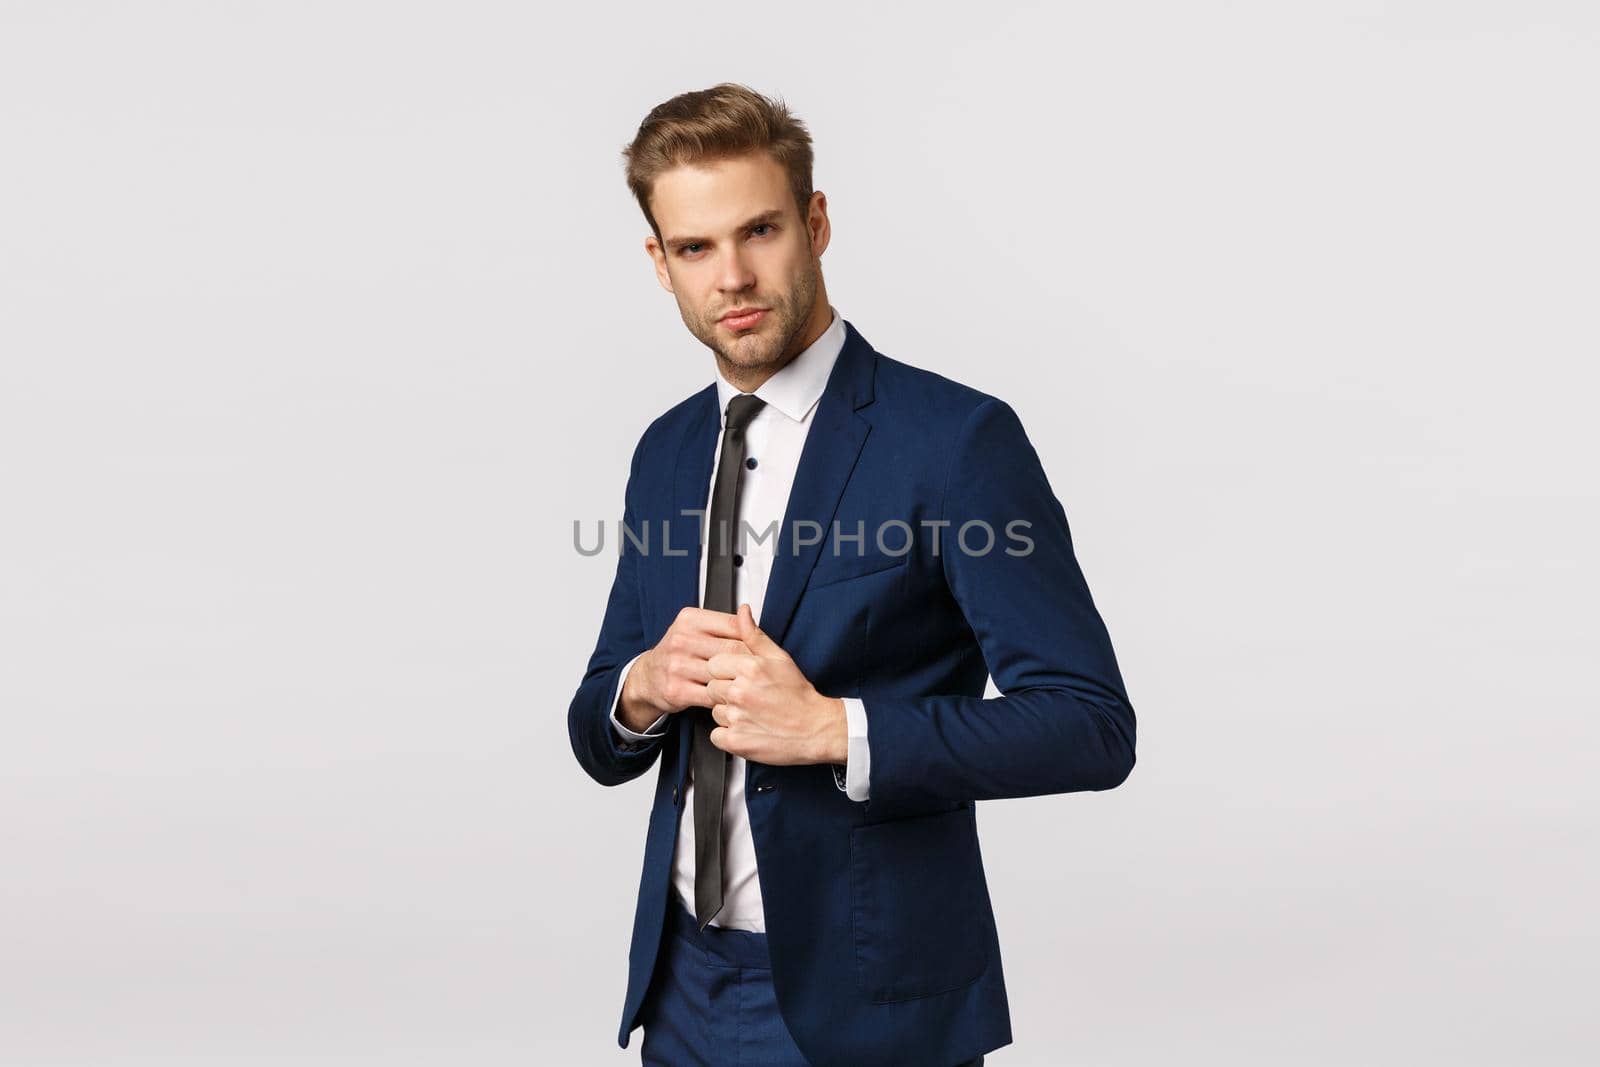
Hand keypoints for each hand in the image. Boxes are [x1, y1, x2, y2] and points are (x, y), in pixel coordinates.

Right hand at [617, 606, 752, 732]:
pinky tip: (732, 697)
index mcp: (690, 620)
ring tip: (751, 685)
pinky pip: (713, 695)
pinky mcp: (677, 690)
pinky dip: (726, 698)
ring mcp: (677, 666)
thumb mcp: (696, 630)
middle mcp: (681, 640)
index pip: (734, 625)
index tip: (762, 649)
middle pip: (732, 650)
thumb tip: (753, 620)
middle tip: (763, 671)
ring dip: (741, 682)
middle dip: (751, 663)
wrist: (648, 677)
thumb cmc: (679, 652)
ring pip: (724, 674)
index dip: (753, 639)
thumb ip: (724, 625)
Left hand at [704, 603, 847, 765]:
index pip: (713, 664)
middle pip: (711, 688)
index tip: (739, 679)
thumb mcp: (779, 658)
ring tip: (751, 714)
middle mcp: (740, 692)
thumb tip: (742, 612)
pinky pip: (716, 736)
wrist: (816, 729)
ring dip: (728, 714)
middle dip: (726, 692)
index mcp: (749, 668)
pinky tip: (747, 729)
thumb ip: (754, 635)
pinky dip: (728, 736)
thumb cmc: (798, 695)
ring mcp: (737, 717)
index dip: (725, 672)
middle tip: (749, 698)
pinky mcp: (736, 740)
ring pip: (714, 712)